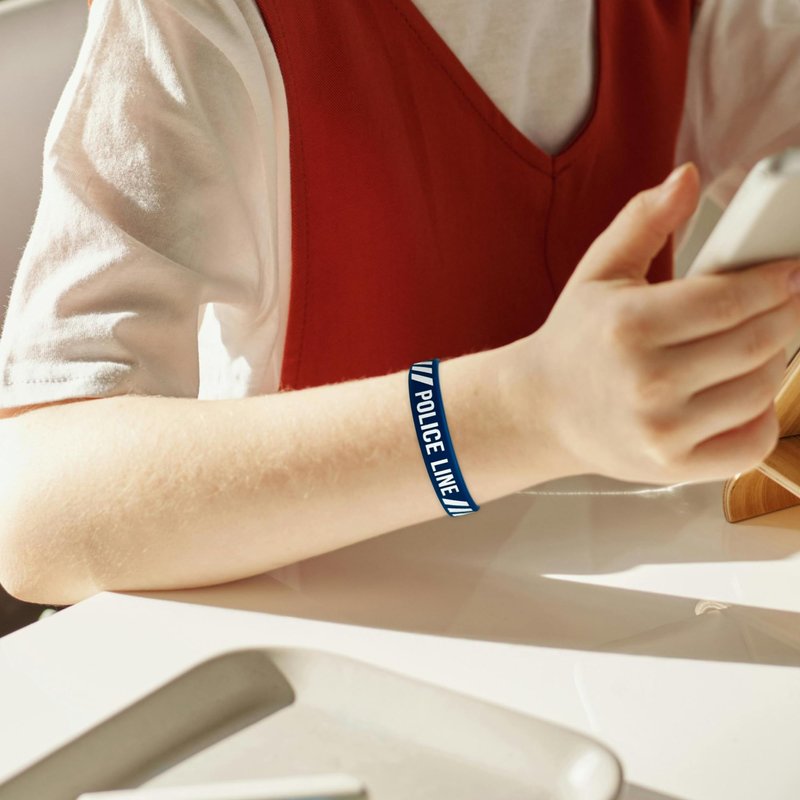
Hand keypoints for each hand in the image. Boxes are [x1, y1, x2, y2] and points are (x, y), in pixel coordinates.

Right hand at [514, 163, 799, 483]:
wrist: (540, 411)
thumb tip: (687, 178)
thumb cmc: (574, 340)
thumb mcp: (598, 273)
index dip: (776, 281)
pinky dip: (762, 414)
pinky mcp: (674, 466)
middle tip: (786, 301)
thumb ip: (642, 221)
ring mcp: (662, 430)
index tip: (790, 271)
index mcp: (628, 326)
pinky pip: (751, 441)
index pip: (731, 299)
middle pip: (757, 342)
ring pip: (761, 388)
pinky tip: (743, 391)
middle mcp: (647, 382)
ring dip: (774, 360)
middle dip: (786, 315)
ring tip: (760, 341)